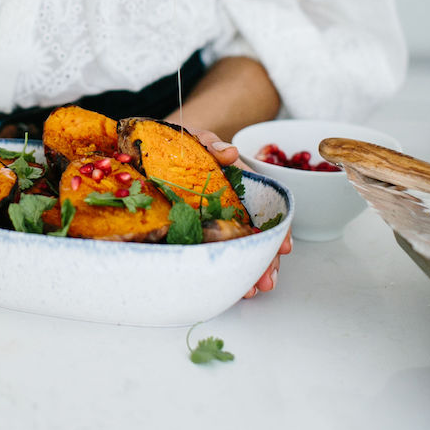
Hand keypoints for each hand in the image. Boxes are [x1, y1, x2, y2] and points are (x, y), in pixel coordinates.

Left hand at [185, 126, 291, 297]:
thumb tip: (229, 151)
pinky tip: (233, 286)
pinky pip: (210, 253)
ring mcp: (209, 222)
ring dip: (248, 269)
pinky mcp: (190, 233)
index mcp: (234, 185)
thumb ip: (211, 143)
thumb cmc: (177, 145)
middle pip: (255, 236)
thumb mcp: (194, 139)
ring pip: (236, 248)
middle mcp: (227, 206)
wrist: (146, 151)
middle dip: (265, 258)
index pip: (263, 209)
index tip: (283, 245)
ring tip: (253, 290)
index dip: (276, 228)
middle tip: (268, 279)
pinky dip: (223, 270)